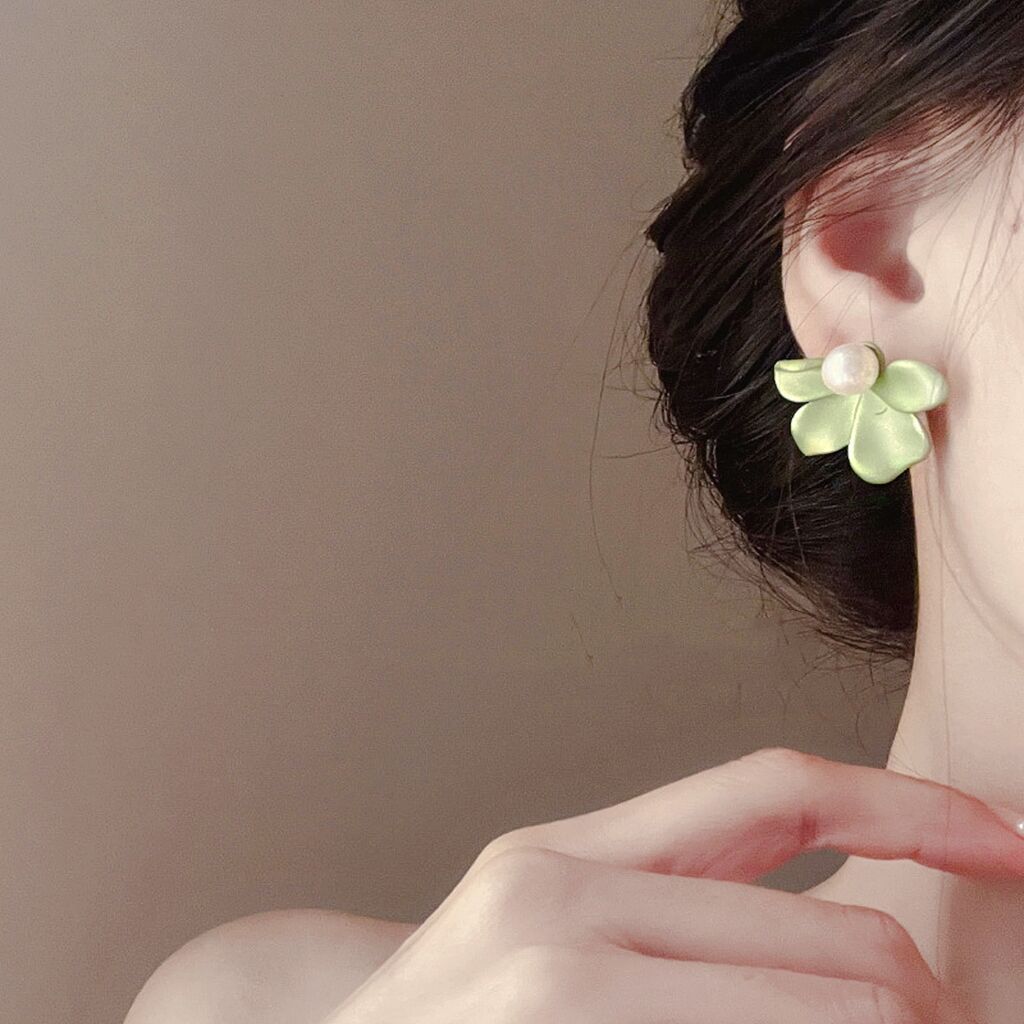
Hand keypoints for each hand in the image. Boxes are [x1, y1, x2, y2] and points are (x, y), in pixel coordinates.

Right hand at [327, 747, 1023, 1022]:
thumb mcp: (552, 939)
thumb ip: (687, 919)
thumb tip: (871, 959)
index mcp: (564, 856)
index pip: (777, 788)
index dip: (912, 804)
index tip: (1008, 839)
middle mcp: (558, 904)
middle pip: (843, 944)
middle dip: (928, 1010)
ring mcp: (558, 985)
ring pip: (832, 1010)